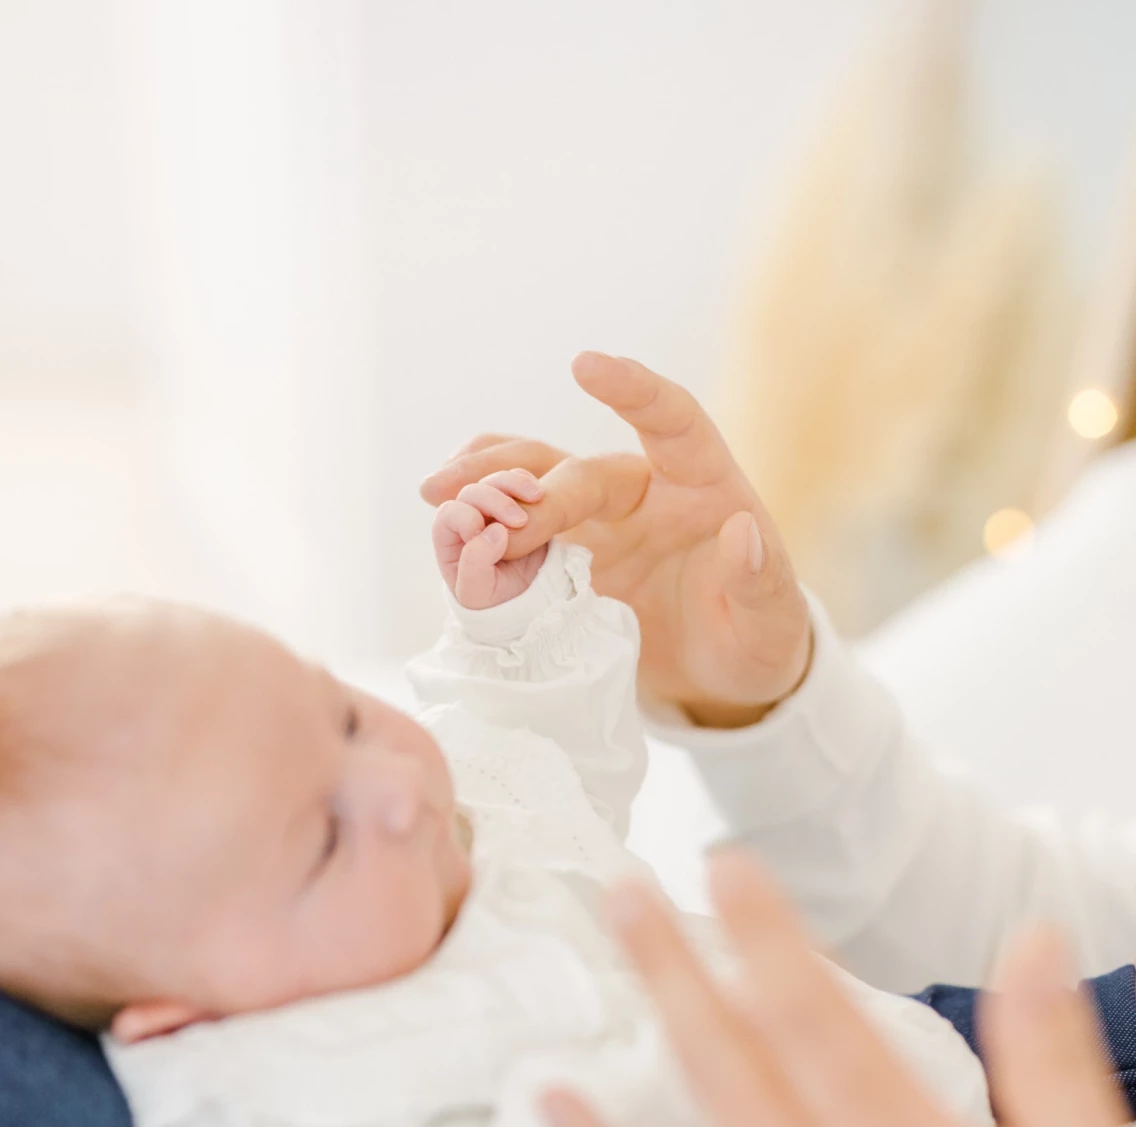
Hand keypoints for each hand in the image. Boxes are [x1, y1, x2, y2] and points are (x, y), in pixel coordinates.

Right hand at [421, 353, 810, 723]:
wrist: (724, 676)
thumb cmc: (757, 637)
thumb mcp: (774, 620)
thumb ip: (762, 578)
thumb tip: (740, 532)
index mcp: (701, 486)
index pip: (671, 421)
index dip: (632, 391)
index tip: (584, 365)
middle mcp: (643, 492)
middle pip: (579, 470)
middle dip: (531, 488)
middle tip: (487, 514)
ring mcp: (600, 526)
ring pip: (535, 484)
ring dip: (486, 484)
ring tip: (436, 494)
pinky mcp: (568, 561)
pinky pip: (517, 531)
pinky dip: (483, 527)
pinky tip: (445, 527)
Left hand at [432, 470, 548, 609]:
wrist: (529, 602)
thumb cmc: (493, 601)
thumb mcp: (477, 594)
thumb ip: (475, 565)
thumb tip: (495, 530)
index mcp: (450, 539)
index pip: (448, 513)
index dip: (465, 517)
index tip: (487, 534)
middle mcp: (469, 519)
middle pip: (472, 492)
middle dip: (494, 500)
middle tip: (520, 520)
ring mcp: (494, 509)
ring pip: (495, 481)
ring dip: (514, 484)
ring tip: (536, 497)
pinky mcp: (519, 504)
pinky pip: (518, 481)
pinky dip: (527, 483)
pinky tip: (539, 495)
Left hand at [545, 856, 1135, 1126]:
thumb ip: (1049, 1056)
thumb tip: (1029, 936)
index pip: (813, 1008)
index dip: (764, 928)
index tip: (724, 861)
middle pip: (729, 1045)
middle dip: (673, 955)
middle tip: (621, 884)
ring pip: (693, 1111)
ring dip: (650, 1020)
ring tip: (609, 948)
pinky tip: (553, 1107)